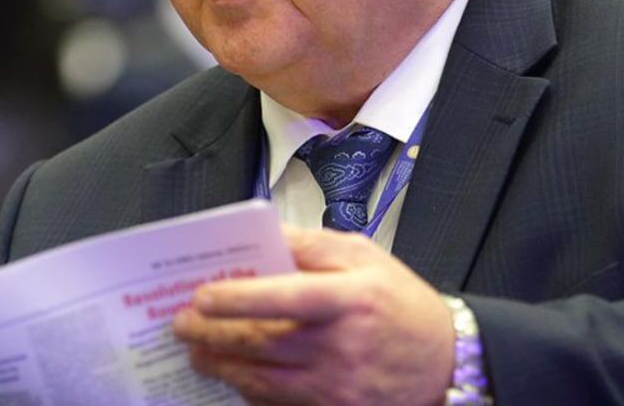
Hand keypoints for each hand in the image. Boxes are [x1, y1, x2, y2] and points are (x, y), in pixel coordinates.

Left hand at [171, 226, 454, 405]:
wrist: (443, 364)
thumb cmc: (399, 303)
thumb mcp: (366, 257)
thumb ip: (314, 245)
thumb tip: (264, 236)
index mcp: (350, 298)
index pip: (286, 297)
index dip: (239, 298)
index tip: (200, 295)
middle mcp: (341, 345)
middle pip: (261, 341)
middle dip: (211, 333)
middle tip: (180, 323)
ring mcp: (335, 385)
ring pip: (260, 378)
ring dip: (219, 364)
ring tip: (195, 349)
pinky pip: (276, 402)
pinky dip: (246, 388)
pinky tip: (230, 373)